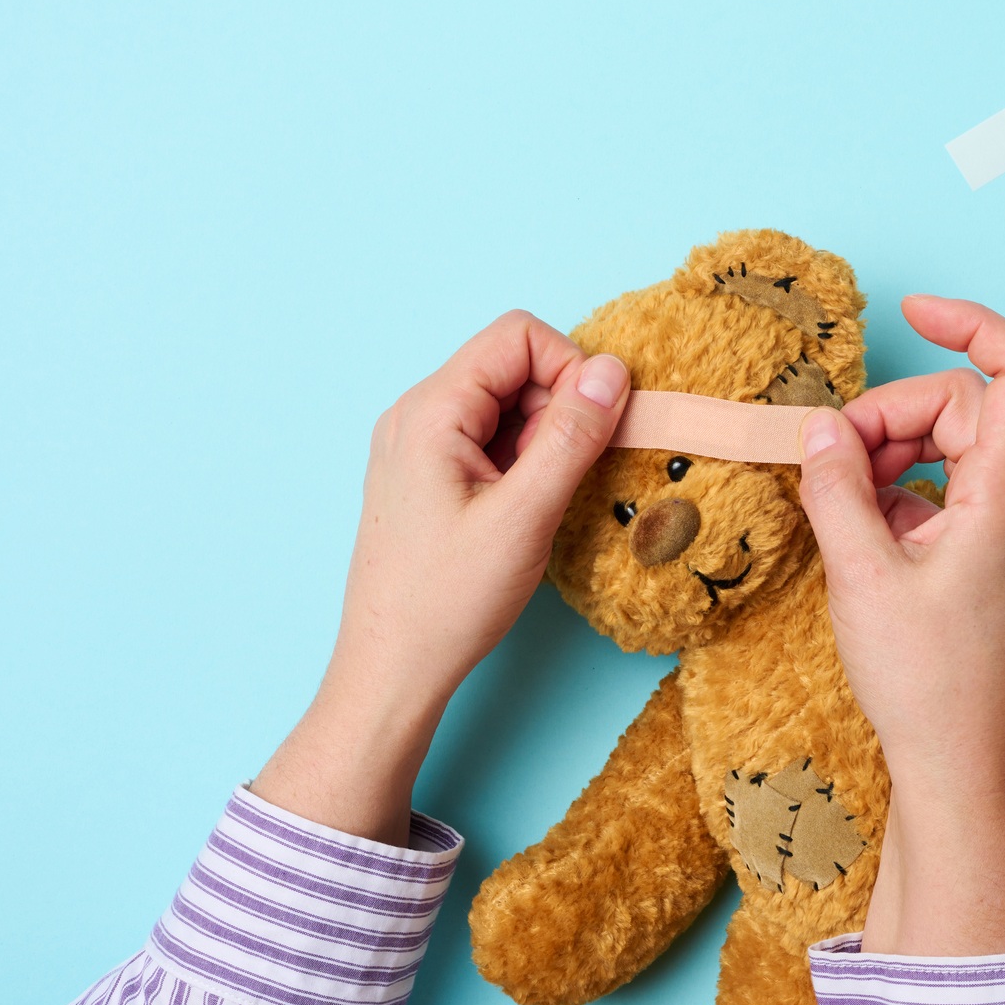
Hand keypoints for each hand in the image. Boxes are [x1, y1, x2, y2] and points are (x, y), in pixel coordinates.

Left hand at [251, 312, 629, 844]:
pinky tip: (525, 510)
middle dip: (559, 407)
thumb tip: (612, 370)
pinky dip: (522, 461)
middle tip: (569, 474)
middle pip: (512, 366)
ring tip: (543, 501)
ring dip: (543, 438)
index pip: (517, 336)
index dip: (570, 370)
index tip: (593, 428)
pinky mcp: (427, 476)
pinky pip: (489, 439)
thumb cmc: (448, 600)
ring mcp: (418, 446)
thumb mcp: (525, 515)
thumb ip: (571, 435)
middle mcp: (417, 415)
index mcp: (430, 411)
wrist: (392, 668)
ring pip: (505, 405)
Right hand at [796, 295, 1004, 953]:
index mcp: (1004, 498)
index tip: (914, 310)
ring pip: (952, 450)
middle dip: (893, 412)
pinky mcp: (985, 563)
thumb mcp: (862, 576)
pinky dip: (898, 495)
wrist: (961, 772)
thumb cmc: (925, 685)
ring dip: (890, 453)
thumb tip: (818, 429)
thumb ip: (838, 489)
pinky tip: (856, 530)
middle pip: (966, 409)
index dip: (974, 324)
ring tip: (835, 493)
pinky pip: (944, 496)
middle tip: (829, 455)